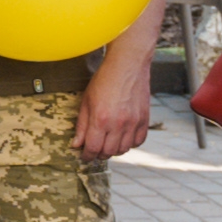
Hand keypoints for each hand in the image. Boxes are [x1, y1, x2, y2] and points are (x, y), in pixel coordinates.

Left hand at [75, 40, 151, 162]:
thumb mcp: (86, 101)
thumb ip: (82, 125)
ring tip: (108, 143)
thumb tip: (76, 144)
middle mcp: (118, 124)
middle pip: (108, 152)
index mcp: (101, 119)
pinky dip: (130, 144)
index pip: (93, 148)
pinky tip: (123, 138)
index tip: (84, 156)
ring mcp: (133, 122)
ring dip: (114, 150)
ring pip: (123, 149)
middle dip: (99, 154)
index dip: (87, 156)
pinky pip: (138, 141)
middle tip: (95, 150)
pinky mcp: (144, 119)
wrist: (127, 65)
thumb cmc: (104, 80)